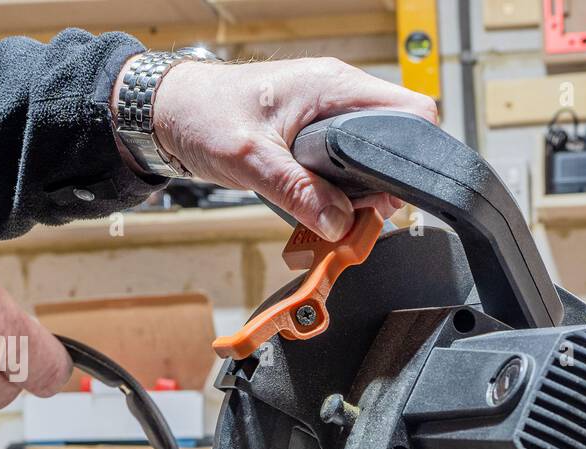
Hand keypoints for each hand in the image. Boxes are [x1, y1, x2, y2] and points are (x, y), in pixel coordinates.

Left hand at [147, 57, 438, 239]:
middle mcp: (338, 96)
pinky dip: (341, 194)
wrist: (170, 111)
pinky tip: (324, 208)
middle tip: (361, 215)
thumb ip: (299, 192)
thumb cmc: (203, 113)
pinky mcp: (316, 137)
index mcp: (333, 86)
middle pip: (396, 142)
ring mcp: (328, 116)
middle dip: (385, 185)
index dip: (415, 155)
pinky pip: (347, 167)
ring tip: (339, 216)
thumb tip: (339, 223)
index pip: (411, 111)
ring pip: (372, 159)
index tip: (394, 194)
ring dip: (362, 194)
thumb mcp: (251, 159)